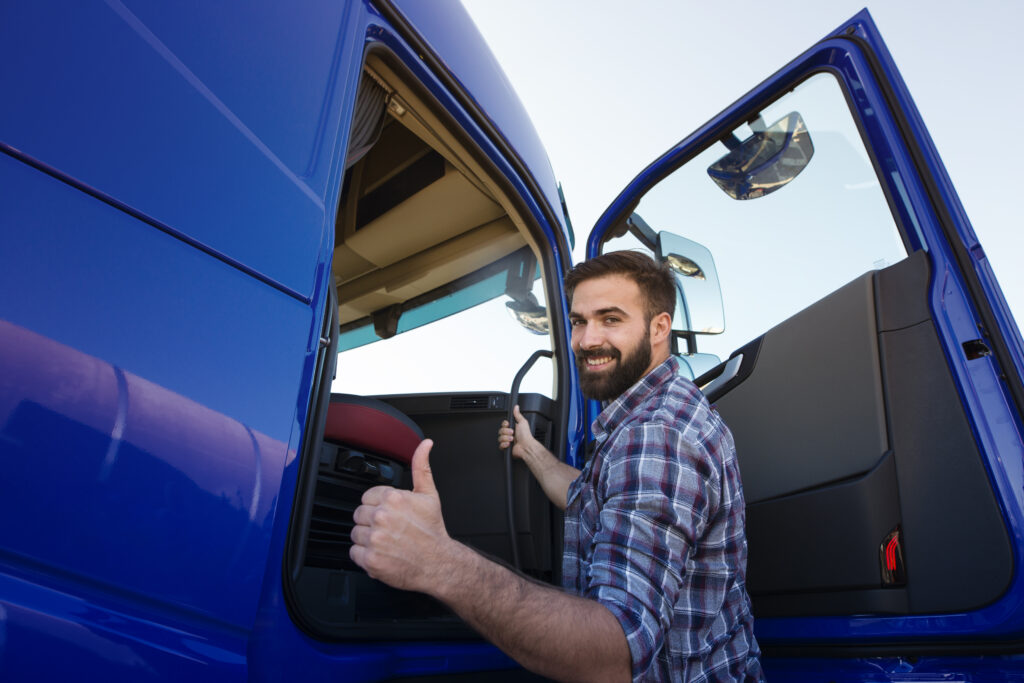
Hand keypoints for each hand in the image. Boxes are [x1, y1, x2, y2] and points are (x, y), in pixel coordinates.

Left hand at [349, 439, 453, 592]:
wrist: (438, 563)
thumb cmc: (432, 530)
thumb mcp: (429, 494)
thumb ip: (421, 467)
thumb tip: (425, 444)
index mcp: (393, 498)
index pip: (367, 498)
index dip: (378, 507)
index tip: (391, 515)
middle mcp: (382, 517)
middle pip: (359, 515)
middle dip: (372, 522)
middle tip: (390, 530)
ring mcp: (375, 539)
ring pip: (355, 534)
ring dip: (367, 539)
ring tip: (387, 542)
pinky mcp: (370, 559)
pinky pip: (354, 553)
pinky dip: (365, 556)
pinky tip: (382, 554)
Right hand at [498, 405, 539, 460]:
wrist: (526, 446)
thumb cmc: (526, 436)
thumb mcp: (522, 422)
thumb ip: (518, 414)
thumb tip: (516, 407)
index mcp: (513, 428)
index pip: (503, 424)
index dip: (505, 425)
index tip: (508, 425)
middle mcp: (509, 434)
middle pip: (500, 431)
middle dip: (506, 432)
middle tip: (512, 433)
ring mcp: (507, 441)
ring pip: (500, 438)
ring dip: (506, 438)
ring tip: (512, 439)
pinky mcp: (506, 448)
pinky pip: (500, 445)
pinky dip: (504, 444)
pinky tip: (509, 444)